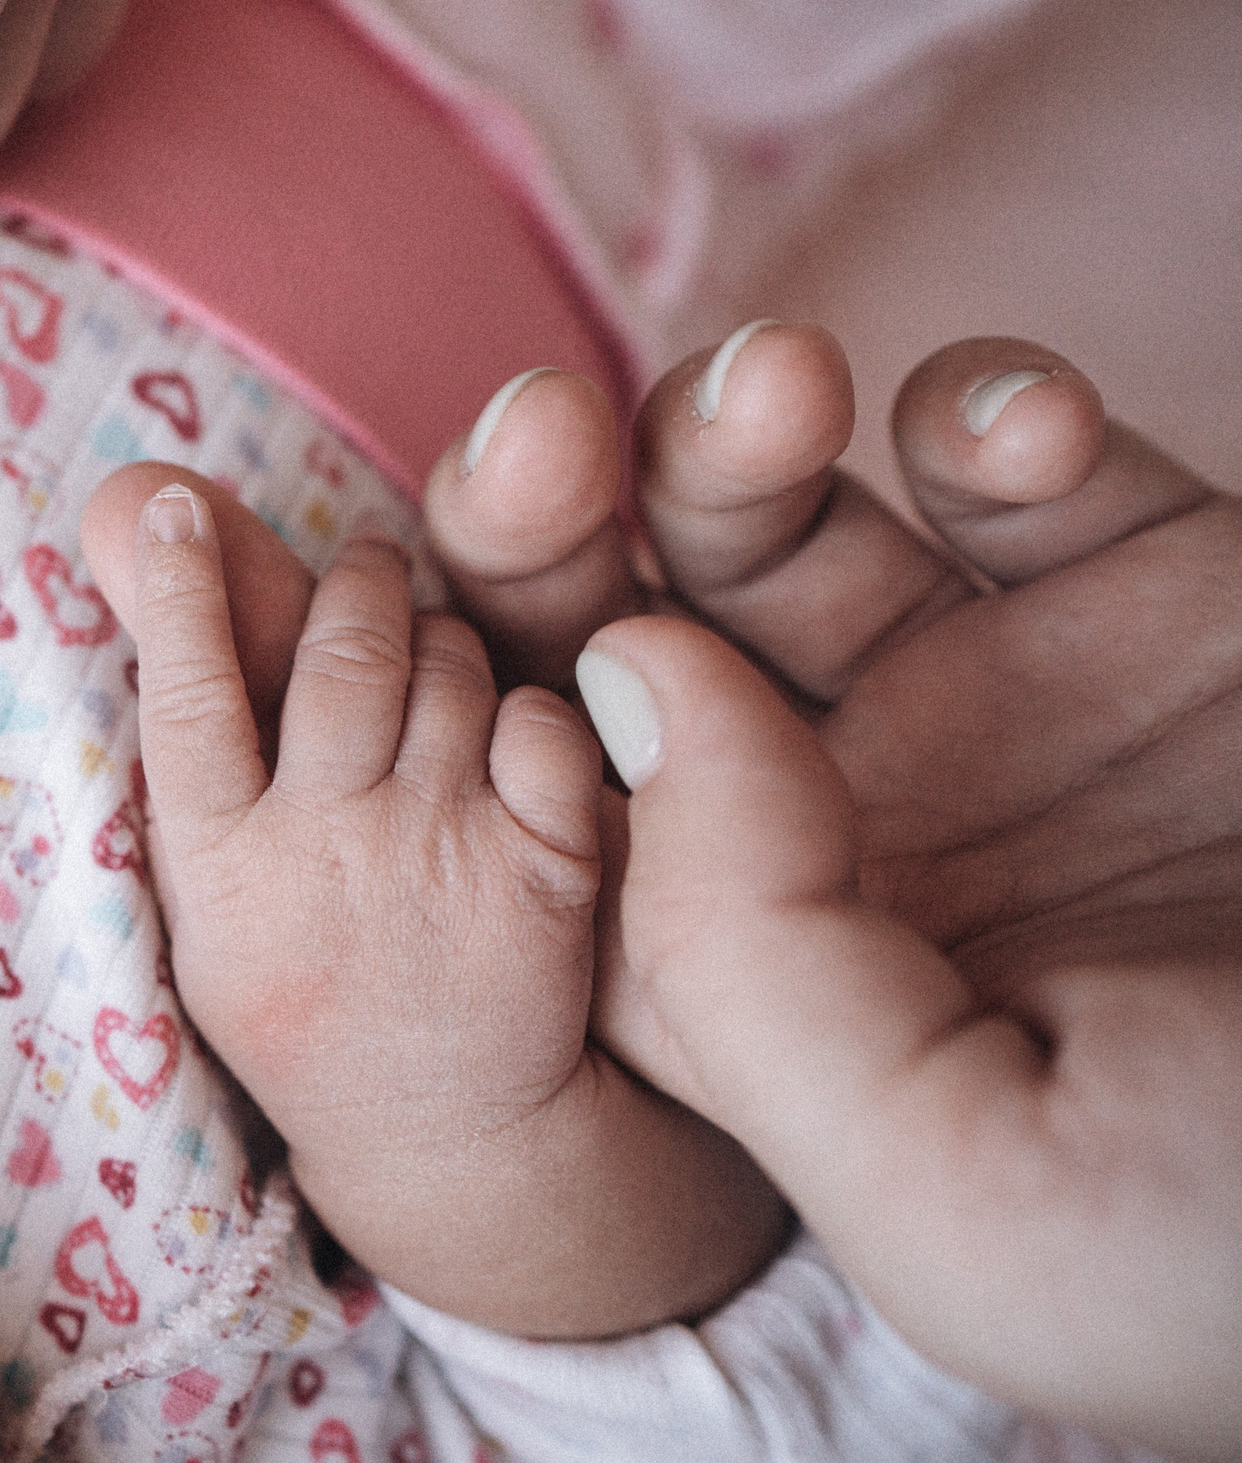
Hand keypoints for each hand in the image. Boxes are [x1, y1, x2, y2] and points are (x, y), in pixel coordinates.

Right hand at [79, 469, 788, 1338]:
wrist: (441, 1130)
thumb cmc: (304, 978)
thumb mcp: (213, 884)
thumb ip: (193, 730)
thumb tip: (129, 525)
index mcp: (219, 863)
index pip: (185, 692)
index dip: (180, 586)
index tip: (178, 503)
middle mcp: (324, 851)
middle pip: (340, 650)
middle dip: (358, 583)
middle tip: (367, 575)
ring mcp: (438, 858)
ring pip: (447, 667)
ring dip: (441, 643)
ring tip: (432, 674)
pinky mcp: (543, 871)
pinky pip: (538, 722)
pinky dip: (526, 713)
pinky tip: (501, 747)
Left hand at [426, 328, 1241, 1452]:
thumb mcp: (982, 1199)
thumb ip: (755, 973)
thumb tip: (621, 683)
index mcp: (764, 990)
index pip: (545, 827)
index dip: (468, 711)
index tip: (431, 608)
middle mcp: (849, 832)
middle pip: (622, 636)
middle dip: (555, 527)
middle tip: (537, 438)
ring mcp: (998, 700)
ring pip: (781, 524)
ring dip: (734, 438)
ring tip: (769, 391)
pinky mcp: (1158, 590)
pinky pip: (1014, 465)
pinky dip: (982, 420)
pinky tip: (996, 437)